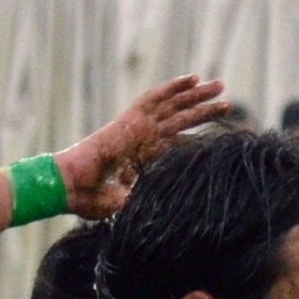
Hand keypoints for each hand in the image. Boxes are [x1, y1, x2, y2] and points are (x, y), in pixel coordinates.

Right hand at [58, 74, 234, 219]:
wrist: (71, 186)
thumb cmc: (93, 201)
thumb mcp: (130, 206)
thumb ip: (150, 205)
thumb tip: (174, 218)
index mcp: (147, 158)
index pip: (179, 143)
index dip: (199, 137)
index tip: (219, 135)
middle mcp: (146, 138)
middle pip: (182, 119)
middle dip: (204, 110)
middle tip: (228, 103)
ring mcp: (138, 127)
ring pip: (174, 106)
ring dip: (196, 96)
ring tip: (219, 86)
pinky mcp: (130, 119)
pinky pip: (155, 98)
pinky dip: (173, 88)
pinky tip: (194, 79)